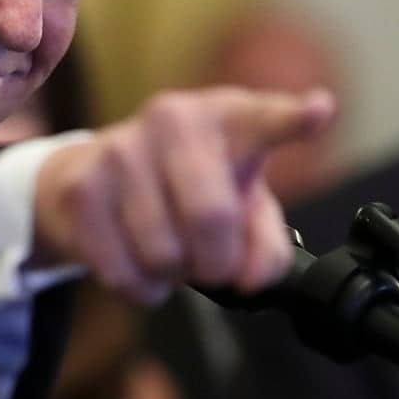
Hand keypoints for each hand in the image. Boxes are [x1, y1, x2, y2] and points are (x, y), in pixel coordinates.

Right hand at [32, 86, 335, 303]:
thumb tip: (248, 279)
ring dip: (172, 275)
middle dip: (215, 263)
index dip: (293, 119)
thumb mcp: (242, 207)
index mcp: (229, 117)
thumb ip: (266, 245)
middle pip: (211, 218)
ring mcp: (121, 148)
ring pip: (162, 253)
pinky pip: (121, 270)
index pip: (266, 118)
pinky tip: (140, 265)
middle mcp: (173, 119)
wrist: (93, 177)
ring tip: (169, 252)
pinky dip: (139, 287)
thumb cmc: (187, 188)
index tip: (317, 111)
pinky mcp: (81, 186)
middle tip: (211, 264)